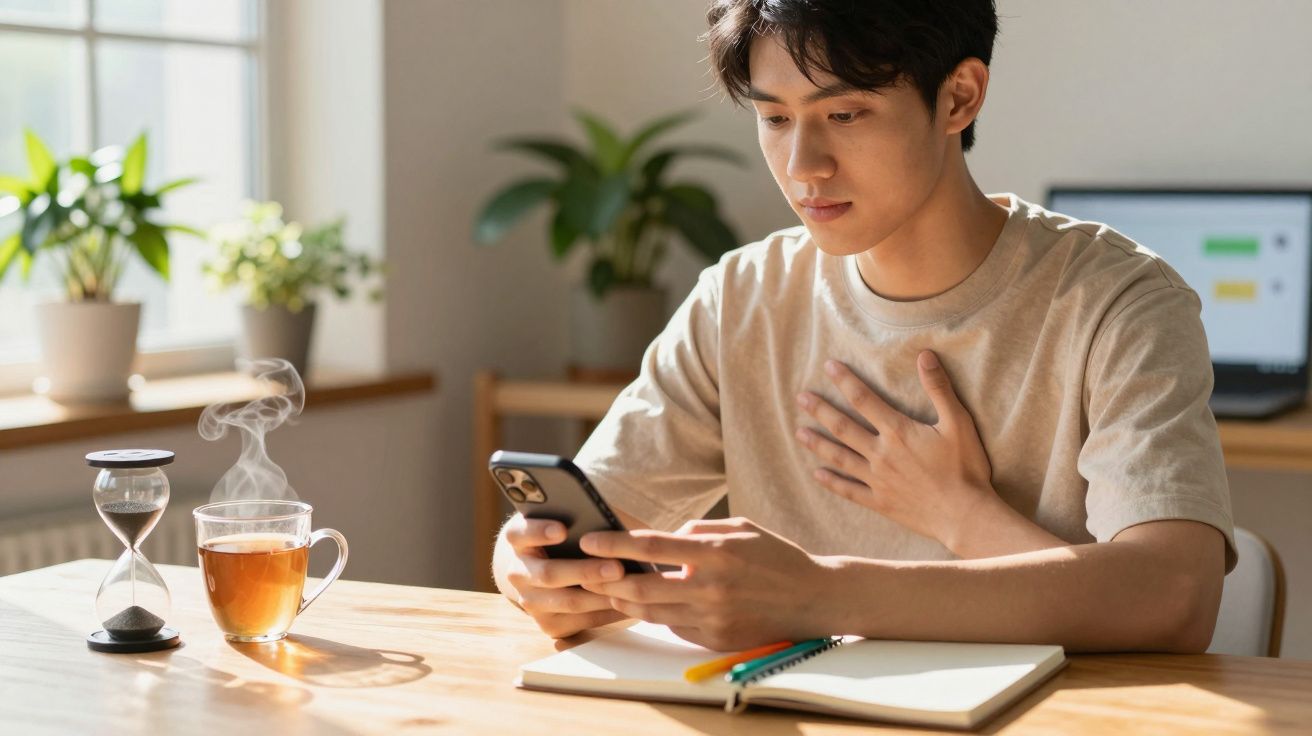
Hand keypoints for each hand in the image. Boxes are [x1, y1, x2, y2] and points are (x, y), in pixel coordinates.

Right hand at [501, 514, 629, 638]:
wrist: (542, 569)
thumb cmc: (563, 536)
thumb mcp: (563, 519)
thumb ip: (582, 516)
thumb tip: (615, 523)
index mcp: (518, 539)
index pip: (520, 533)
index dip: (539, 531)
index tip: (562, 530)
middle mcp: (517, 572)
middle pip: (549, 574)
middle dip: (585, 571)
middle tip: (617, 567)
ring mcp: (530, 601)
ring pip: (568, 601)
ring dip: (601, 595)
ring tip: (630, 587)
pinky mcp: (548, 624)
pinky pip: (581, 621)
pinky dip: (607, 612)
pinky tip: (629, 602)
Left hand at [578, 518, 835, 650]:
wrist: (813, 598)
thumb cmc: (774, 556)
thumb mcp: (740, 528)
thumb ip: (697, 531)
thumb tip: (660, 539)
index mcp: (716, 553)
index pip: (651, 547)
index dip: (614, 543)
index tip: (589, 540)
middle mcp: (711, 588)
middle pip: (641, 588)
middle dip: (606, 579)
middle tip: (585, 571)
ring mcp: (713, 618)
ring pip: (651, 612)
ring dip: (623, 601)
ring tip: (605, 589)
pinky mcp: (716, 640)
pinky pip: (674, 627)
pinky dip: (657, 615)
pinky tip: (646, 604)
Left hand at [793, 352, 996, 552]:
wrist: (965, 515)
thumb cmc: (965, 468)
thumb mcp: (958, 423)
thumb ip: (939, 388)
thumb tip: (925, 355)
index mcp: (898, 431)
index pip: (863, 399)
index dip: (845, 381)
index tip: (828, 367)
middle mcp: (881, 454)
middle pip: (843, 427)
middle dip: (821, 410)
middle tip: (800, 398)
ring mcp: (877, 480)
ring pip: (840, 457)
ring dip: (818, 444)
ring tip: (799, 433)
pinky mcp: (880, 502)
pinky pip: (849, 491)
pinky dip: (832, 482)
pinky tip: (817, 474)